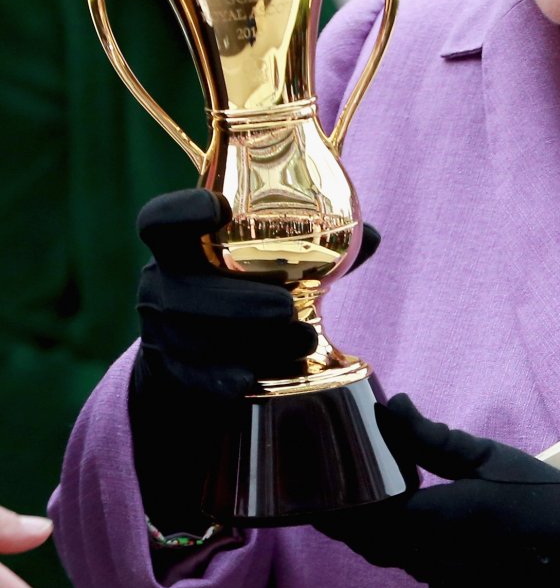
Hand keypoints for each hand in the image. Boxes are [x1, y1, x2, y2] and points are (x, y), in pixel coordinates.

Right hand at [131, 190, 379, 530]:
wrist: (199, 350)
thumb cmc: (245, 287)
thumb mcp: (268, 262)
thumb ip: (316, 246)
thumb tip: (372, 235)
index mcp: (178, 245)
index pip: (159, 221)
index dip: (181, 212)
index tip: (215, 208)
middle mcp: (161, 284)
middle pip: (181, 291)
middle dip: (235, 301)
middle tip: (286, 307)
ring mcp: (160, 332)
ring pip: (192, 338)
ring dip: (249, 341)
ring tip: (302, 340)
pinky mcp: (171, 372)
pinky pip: (192, 379)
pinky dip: (223, 379)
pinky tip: (252, 378)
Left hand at [315, 395, 559, 587]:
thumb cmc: (554, 505)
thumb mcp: (494, 460)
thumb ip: (432, 439)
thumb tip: (391, 409)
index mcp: (430, 524)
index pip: (355, 515)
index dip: (328, 501)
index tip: (308, 480)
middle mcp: (429, 566)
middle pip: (371, 541)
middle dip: (353, 515)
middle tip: (341, 481)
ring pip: (400, 559)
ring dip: (391, 532)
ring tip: (393, 494)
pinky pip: (430, 578)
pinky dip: (428, 554)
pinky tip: (451, 530)